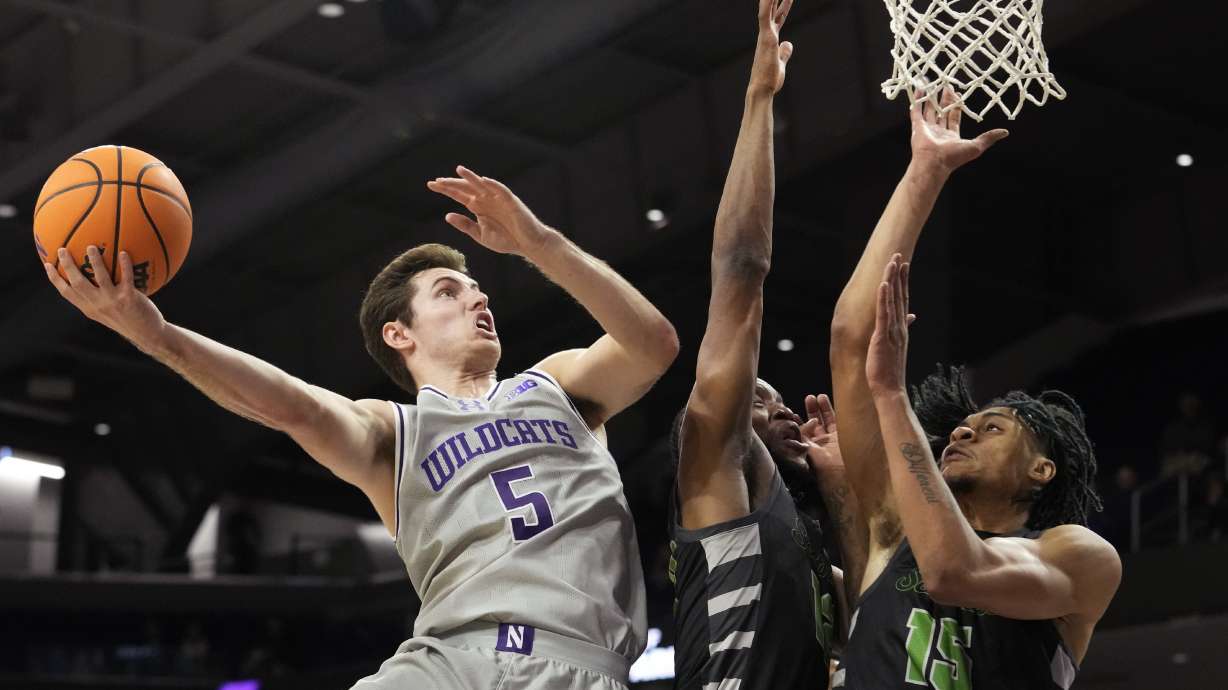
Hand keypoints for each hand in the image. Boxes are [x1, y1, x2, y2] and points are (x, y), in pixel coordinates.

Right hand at [44, 245, 166, 347]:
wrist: (147, 334)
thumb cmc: (127, 319)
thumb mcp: (107, 312)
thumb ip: (98, 298)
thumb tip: (92, 277)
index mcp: (89, 308)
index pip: (67, 293)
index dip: (55, 279)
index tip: (48, 264)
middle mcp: (98, 305)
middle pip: (77, 283)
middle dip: (68, 266)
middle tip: (63, 249)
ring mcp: (113, 302)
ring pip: (100, 278)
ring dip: (95, 262)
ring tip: (91, 247)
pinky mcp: (129, 299)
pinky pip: (126, 278)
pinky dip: (125, 265)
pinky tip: (124, 253)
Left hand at [426, 166, 556, 257]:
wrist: (528, 244)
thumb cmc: (506, 240)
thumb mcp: (480, 235)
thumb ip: (465, 225)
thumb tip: (447, 215)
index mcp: (478, 207)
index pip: (459, 195)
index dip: (446, 189)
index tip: (431, 185)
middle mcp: (486, 200)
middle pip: (466, 188)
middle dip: (452, 183)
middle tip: (437, 181)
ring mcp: (498, 199)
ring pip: (482, 184)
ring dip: (471, 177)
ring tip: (459, 170)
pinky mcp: (511, 201)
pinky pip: (501, 191)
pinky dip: (493, 185)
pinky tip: (483, 180)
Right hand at [749, 0, 794, 95]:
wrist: (762, 89)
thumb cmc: (769, 79)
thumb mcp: (780, 62)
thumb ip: (784, 52)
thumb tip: (788, 43)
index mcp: (771, 39)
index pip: (778, 17)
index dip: (784, 6)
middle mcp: (766, 34)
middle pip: (773, 10)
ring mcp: (765, 35)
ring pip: (767, 10)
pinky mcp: (766, 38)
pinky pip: (764, 18)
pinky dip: (766, 5)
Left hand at [801, 393, 842, 474]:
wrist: (842, 473)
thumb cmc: (822, 465)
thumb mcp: (808, 448)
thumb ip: (804, 434)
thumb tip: (808, 421)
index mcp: (808, 447)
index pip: (802, 430)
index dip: (798, 420)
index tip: (795, 410)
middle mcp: (820, 442)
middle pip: (815, 423)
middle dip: (811, 410)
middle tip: (808, 398)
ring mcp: (832, 439)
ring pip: (827, 420)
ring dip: (822, 408)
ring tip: (818, 396)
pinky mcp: (843, 437)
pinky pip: (837, 421)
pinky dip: (833, 412)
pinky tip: (830, 403)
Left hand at [866, 254, 912, 396]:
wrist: (890, 389)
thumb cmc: (890, 370)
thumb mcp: (896, 347)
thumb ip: (902, 330)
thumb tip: (911, 317)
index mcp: (902, 328)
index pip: (903, 300)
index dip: (903, 282)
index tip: (903, 266)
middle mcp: (900, 327)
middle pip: (900, 295)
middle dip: (899, 275)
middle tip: (899, 255)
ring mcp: (892, 331)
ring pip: (893, 300)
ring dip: (892, 280)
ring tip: (892, 262)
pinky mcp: (883, 337)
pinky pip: (883, 314)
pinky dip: (884, 298)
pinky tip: (883, 284)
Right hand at [910, 88, 1008, 174]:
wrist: (934, 163)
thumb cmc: (954, 157)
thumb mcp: (976, 146)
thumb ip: (989, 137)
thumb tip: (1005, 132)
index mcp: (951, 136)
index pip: (954, 117)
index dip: (956, 105)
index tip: (957, 93)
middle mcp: (939, 132)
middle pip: (942, 112)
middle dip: (944, 99)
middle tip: (946, 85)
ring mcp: (927, 129)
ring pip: (929, 110)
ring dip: (930, 99)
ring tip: (932, 85)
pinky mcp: (917, 127)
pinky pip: (916, 111)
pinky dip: (917, 101)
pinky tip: (920, 89)